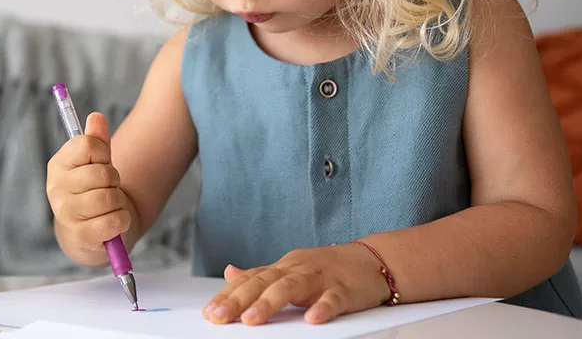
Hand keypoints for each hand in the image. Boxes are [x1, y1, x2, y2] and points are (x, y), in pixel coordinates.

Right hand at [46, 112, 132, 264]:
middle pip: (102, 172)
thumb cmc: (92, 191)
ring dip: (118, 202)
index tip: (99, 163)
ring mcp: (66, 213)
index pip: (87, 145)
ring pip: (109, 197)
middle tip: (106, 188)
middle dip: (113, 180)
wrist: (89, 234)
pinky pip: (114, 221)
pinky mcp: (80, 236)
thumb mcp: (95, 163)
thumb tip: (96, 117)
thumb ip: (97, 140)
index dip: (102, 153)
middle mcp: (56, 188)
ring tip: (109, 206)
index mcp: (58, 165)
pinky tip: (113, 222)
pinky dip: (122, 221)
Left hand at [202, 244, 391, 324]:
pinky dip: (322, 308)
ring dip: (270, 303)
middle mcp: (297, 269)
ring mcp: (320, 278)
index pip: (250, 280)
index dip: (228, 295)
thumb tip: (229, 272)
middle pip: (264, 282)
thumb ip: (261, 275)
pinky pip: (333, 299)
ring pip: (291, 287)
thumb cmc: (327, 269)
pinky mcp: (344, 290)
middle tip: (219, 317)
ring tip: (251, 320)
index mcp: (283, 267)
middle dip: (238, 300)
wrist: (373, 260)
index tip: (209, 313)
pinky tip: (312, 320)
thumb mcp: (291, 269)